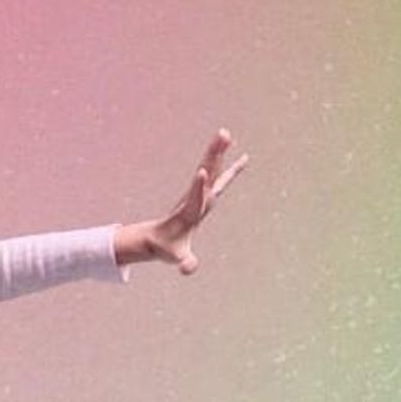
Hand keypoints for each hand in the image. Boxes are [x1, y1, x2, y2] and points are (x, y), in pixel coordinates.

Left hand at [114, 129, 249, 274]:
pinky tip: (244, 157)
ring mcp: (198, 194)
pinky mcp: (203, 194)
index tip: (202, 170)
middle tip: (221, 136)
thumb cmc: (168, 249)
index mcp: (188, 213)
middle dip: (213, 156)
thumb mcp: (177, 257)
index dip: (198, 186)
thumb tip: (188, 269)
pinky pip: (218, 176)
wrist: (156, 240)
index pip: (194, 197)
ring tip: (225, 132)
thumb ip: (184, 263)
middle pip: (206, 173)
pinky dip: (229, 166)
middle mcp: (194, 199)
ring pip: (210, 169)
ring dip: (218, 151)